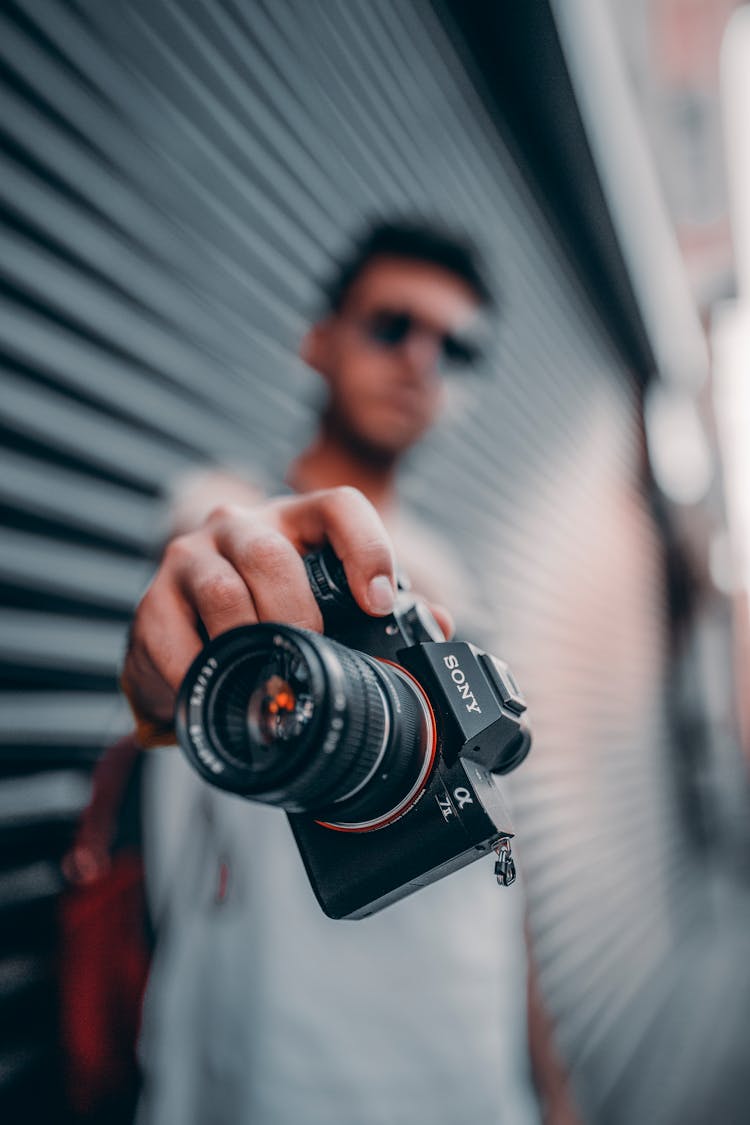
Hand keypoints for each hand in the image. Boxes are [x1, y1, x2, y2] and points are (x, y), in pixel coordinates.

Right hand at [121, 487, 398, 746]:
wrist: (189, 639)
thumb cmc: (271, 613)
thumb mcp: (326, 604)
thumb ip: (383, 615)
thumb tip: (439, 625)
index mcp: (297, 522)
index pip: (339, 507)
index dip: (366, 549)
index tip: (378, 602)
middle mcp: (241, 526)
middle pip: (270, 554)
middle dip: (297, 614)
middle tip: (312, 654)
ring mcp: (191, 558)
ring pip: (221, 589)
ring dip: (249, 641)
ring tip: (264, 676)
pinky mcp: (153, 600)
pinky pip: (172, 635)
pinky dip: (199, 671)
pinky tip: (214, 690)